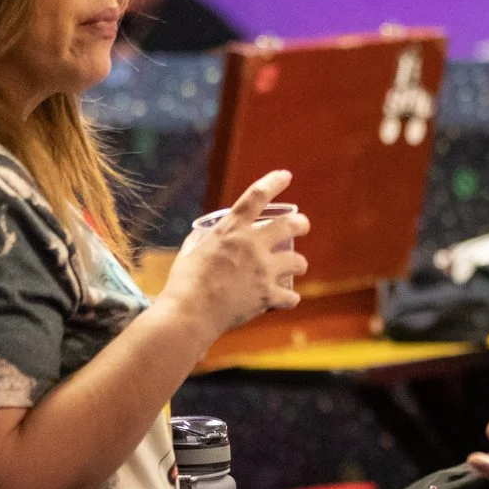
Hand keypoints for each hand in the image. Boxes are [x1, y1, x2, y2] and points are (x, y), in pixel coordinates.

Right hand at [161, 171, 308, 335]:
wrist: (190, 313)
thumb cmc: (185, 282)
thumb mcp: (191, 251)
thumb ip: (203, 240)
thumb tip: (207, 235)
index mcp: (231, 230)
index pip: (256, 196)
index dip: (274, 182)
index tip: (286, 176)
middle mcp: (251, 245)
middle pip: (289, 225)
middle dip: (301, 224)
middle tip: (303, 225)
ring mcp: (263, 270)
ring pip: (297, 260)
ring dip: (299, 263)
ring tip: (297, 266)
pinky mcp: (268, 295)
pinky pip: (290, 296)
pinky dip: (289, 299)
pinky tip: (288, 300)